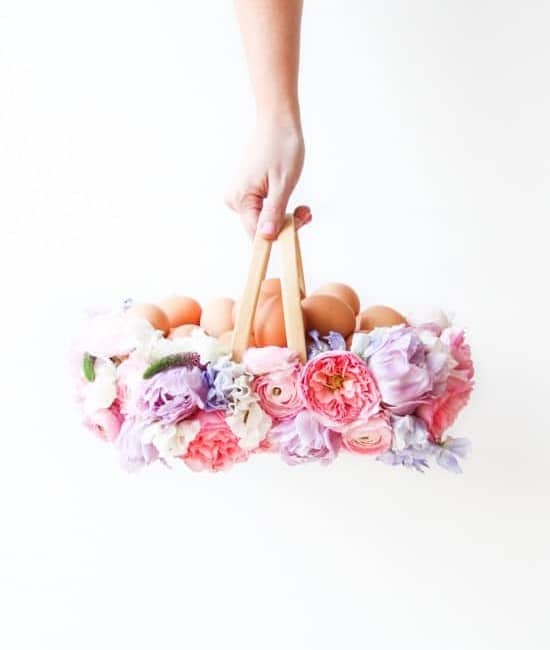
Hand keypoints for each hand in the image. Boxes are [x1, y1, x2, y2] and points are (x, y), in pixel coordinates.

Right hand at [226, 118, 310, 238]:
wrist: (277, 122)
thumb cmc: (282, 147)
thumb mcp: (283, 184)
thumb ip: (273, 213)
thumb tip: (266, 237)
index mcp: (241, 198)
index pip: (257, 235)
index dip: (280, 234)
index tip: (300, 221)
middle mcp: (234, 200)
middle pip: (260, 229)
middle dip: (285, 225)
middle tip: (305, 211)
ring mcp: (239, 196)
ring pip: (263, 221)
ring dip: (284, 217)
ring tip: (302, 206)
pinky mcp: (246, 192)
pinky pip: (262, 210)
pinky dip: (279, 208)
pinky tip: (291, 199)